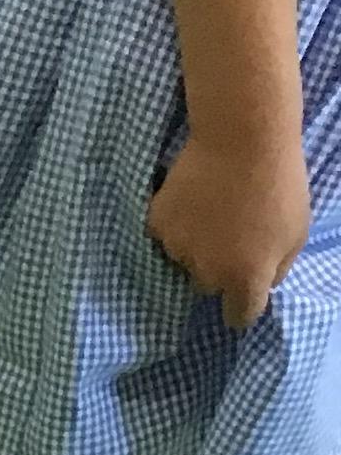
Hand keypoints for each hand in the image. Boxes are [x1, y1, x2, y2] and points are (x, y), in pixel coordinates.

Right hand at [148, 135, 310, 328]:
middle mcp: (207, 272)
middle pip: (208, 286)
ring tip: (210, 212)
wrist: (242, 138)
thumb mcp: (297, 232)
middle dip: (217, 270)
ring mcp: (178, 249)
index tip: (241, 296)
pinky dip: (176, 223)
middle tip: (229, 236)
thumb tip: (261, 284)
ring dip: (195, 246)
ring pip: (184, 260)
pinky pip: (166, 235)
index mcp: (245, 278)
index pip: (238, 316)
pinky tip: (191, 201)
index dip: (241, 308)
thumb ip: (277, 268)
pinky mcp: (157, 224)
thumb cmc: (280, 185)